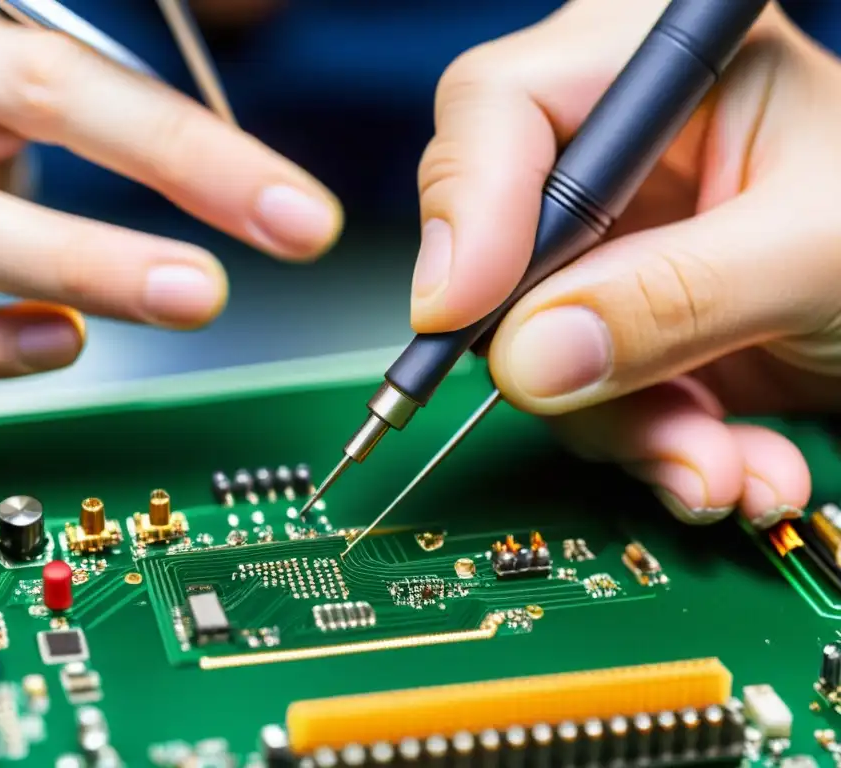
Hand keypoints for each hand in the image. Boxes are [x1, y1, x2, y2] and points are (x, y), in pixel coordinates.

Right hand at [0, 0, 340, 397]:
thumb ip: (93, 123)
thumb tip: (240, 177)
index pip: (83, 69)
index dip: (201, 140)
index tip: (296, 206)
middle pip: (40, 103)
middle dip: (184, 163)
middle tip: (289, 226)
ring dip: (98, 264)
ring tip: (197, 294)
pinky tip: (67, 343)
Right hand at [413, 0, 840, 529]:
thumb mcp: (813, 249)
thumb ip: (675, 293)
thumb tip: (532, 354)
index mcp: (661, 74)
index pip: (502, 108)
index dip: (465, 208)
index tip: (459, 311)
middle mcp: (619, 162)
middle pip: (498, 252)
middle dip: (561, 359)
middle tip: (630, 414)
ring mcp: (613, 255)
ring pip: (533, 352)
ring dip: (622, 429)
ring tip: (719, 467)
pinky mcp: (622, 331)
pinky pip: (584, 402)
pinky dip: (651, 450)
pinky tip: (731, 465)